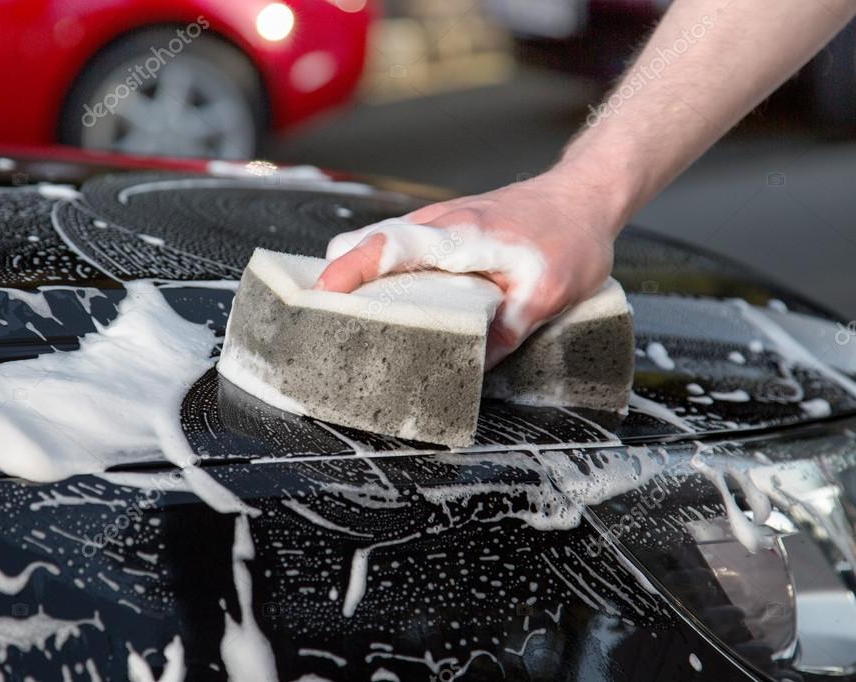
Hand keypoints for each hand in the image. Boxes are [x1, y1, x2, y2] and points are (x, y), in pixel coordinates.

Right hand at [315, 167, 625, 367]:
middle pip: (366, 242)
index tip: (321, 295)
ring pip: (377, 243)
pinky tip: (386, 302)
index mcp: (460, 235)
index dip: (350, 271)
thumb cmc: (570, 236)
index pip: (389, 247)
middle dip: (335, 276)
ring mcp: (438, 224)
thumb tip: (471, 368)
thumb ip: (508, 329)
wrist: (585, 196)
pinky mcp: (443, 230)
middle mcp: (439, 224)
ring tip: (343, 318)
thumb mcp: (551, 292)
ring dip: (354, 275)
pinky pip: (397, 247)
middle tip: (320, 318)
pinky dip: (376, 270)